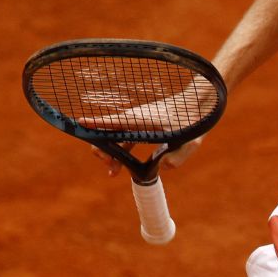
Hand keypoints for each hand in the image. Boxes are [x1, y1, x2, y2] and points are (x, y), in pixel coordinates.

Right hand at [84, 75, 215, 176]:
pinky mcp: (141, 126)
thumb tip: (163, 167)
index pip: (114, 122)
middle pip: (108, 132)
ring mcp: (137, 122)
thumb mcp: (191, 140)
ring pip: (114, 137)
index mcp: (142, 120)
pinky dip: (118, 152)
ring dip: (109, 154)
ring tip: (112, 173)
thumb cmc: (194, 119)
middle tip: (109, 166)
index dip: (97, 124)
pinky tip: (118, 168)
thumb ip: (179, 156)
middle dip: (101, 149)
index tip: (80, 124)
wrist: (197, 104)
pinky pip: (123, 139)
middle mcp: (135, 119)